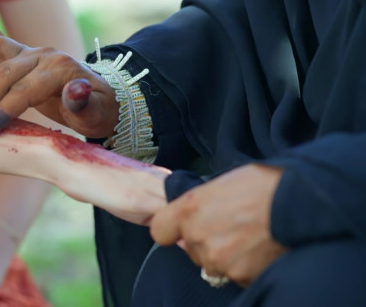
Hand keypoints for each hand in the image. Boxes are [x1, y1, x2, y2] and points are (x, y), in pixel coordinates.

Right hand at [0, 19, 118, 137]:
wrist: (103, 98)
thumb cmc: (98, 111)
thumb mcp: (97, 114)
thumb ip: (85, 104)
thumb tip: (75, 89)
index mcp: (61, 69)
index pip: (26, 89)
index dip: (5, 109)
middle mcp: (43, 55)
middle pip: (5, 72)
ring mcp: (30, 52)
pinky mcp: (21, 53)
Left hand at [150, 164, 287, 285]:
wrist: (299, 200)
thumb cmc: (263, 184)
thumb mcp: (219, 184)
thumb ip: (198, 205)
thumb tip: (193, 217)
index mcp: (189, 209)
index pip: (160, 230)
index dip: (172, 229)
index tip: (181, 228)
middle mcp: (198, 237)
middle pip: (190, 249)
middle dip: (206, 241)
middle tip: (231, 226)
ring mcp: (218, 259)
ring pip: (212, 264)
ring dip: (224, 255)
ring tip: (248, 236)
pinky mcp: (239, 275)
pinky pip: (234, 275)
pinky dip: (244, 266)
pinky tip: (258, 247)